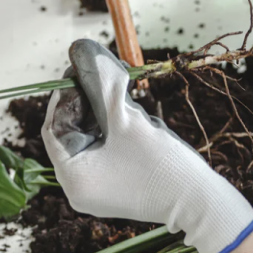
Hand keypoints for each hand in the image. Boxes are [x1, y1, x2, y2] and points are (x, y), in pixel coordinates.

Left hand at [42, 39, 252, 252]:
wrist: (198, 202)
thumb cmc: (162, 165)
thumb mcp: (127, 120)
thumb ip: (102, 85)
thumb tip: (82, 51)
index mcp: (72, 179)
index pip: (54, 129)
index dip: (65, 98)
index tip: (80, 73)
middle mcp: (77, 190)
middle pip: (69, 136)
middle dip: (85, 106)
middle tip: (100, 78)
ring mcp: (95, 193)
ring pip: (87, 144)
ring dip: (99, 117)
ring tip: (117, 95)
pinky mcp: (111, 191)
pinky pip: (100, 156)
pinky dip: (108, 134)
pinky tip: (124, 116)